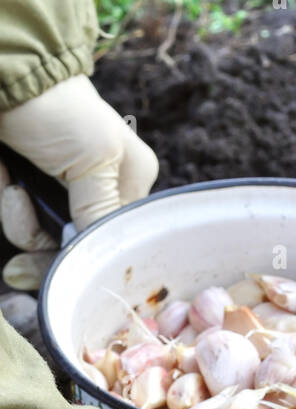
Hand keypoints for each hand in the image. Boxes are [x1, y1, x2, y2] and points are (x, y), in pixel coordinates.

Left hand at [0, 74, 157, 290]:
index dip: (84, 256)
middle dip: (39, 237)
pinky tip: (2, 175)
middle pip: (74, 249)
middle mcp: (97, 193)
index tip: (58, 254)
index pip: (113, 246)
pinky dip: (4, 203)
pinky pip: (15, 221)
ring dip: (15, 218)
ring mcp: (58, 192)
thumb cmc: (54, 106)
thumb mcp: (96, 158)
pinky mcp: (26, 188)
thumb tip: (100, 261)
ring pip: (39, 240)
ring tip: (7, 182)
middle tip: (17, 203)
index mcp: (129, 184)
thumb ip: (105, 216)